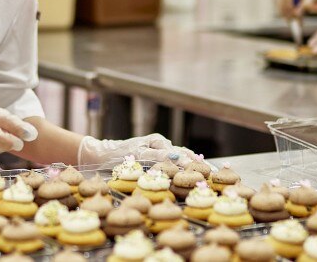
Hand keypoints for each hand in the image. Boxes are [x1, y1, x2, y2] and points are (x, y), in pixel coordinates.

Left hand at [77, 134, 199, 165]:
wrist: (101, 155)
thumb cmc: (118, 155)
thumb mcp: (138, 155)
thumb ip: (158, 156)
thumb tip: (177, 156)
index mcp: (159, 142)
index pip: (181, 154)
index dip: (194, 164)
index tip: (207, 172)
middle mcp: (161, 145)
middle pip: (185, 154)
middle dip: (200, 164)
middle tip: (215, 173)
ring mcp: (159, 151)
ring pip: (181, 157)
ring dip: (195, 165)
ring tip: (210, 173)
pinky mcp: (155, 157)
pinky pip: (174, 161)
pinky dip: (185, 166)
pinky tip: (194, 172)